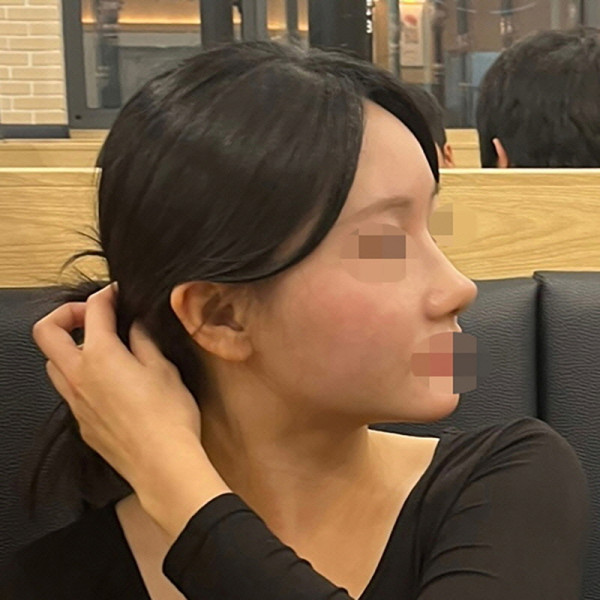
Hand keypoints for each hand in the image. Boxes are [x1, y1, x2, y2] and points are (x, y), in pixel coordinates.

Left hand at [31, 282, 202, 490]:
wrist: (163, 464)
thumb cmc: (168, 416)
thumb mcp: (163, 368)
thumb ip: (143, 341)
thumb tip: (135, 327)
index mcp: (101, 356)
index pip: (94, 310)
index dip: (106, 294)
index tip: (116, 293)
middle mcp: (79, 377)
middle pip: (47, 333)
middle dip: (66, 314)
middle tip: (92, 316)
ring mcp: (76, 403)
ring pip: (53, 364)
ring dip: (69, 348)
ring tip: (101, 349)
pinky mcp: (83, 424)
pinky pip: (70, 391)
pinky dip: (81, 377)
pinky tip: (111, 383)